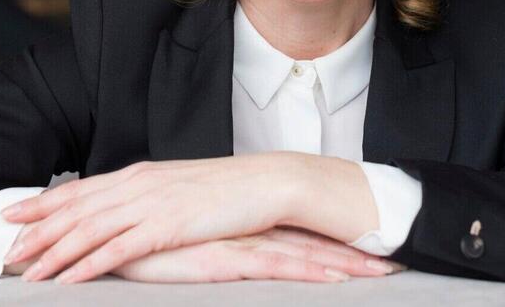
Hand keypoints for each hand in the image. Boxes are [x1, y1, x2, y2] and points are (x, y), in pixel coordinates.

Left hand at [0, 152, 373, 283]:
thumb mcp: (177, 190)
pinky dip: (86, 264)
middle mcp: (136, 185)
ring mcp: (150, 204)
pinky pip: (117, 250)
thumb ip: (146, 199)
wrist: (265, 183)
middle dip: (36, 228)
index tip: (13, 213)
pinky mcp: (166, 226)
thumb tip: (122, 212)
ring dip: (53, 250)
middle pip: (74, 208)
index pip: (80, 189)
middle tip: (7, 247)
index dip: (43, 202)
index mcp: (138, 175)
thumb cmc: (224, 191)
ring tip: (27, 269)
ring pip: (87, 229)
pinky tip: (67, 278)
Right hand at [112, 226, 405, 283]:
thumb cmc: (137, 242)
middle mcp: (241, 229)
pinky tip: (336, 279)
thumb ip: (202, 245)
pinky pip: (273, 267)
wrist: (106, 232)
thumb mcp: (177, 245)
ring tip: (386, 273)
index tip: (368, 249)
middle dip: (353, 253)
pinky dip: (308, 271)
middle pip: (308, 241)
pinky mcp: (220, 257)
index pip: (291, 232)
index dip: (330, 240)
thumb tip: (221, 250)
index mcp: (234, 225)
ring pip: (302, 253)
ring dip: (345, 263)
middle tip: (398, 260)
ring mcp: (234, 241)